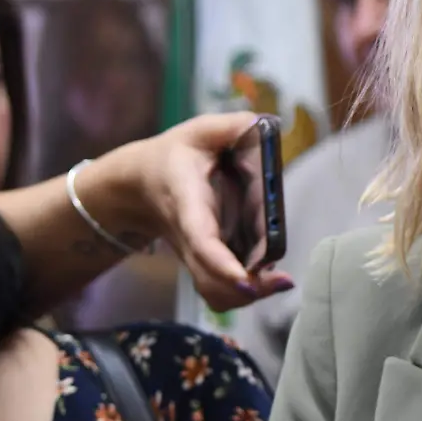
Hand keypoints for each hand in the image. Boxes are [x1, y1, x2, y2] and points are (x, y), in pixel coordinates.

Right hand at [130, 111, 293, 310]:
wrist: (139, 182)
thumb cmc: (175, 154)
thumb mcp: (199, 131)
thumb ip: (232, 126)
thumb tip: (265, 125)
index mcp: (188, 203)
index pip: (201, 240)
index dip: (221, 263)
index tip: (245, 278)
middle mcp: (189, 236)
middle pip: (210, 279)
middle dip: (243, 289)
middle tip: (282, 281)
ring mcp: (194, 255)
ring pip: (214, 292)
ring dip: (247, 295)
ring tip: (280, 282)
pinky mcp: (203, 263)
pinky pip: (219, 289)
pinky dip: (242, 293)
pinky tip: (270, 278)